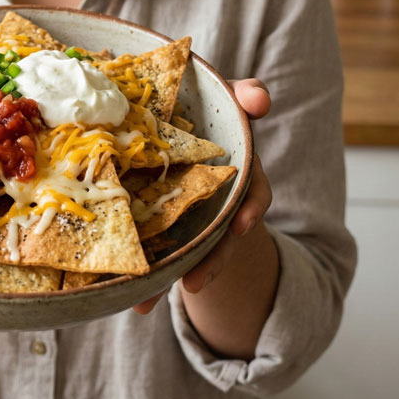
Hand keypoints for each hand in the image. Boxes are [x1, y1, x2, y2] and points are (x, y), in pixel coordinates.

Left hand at [132, 79, 273, 313]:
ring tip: (151, 303)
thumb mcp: (224, 98)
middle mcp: (222, 197)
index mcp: (237, 169)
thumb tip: (260, 98)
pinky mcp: (170, 223)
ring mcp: (198, 213)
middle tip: (194, 283)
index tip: (239, 226)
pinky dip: (155, 276)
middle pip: (219, 235)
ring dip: (175, 276)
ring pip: (193, 250)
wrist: (174, 122)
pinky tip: (139, 300)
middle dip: (210, 260)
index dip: (248, 210)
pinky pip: (167, 251)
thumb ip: (244, 95)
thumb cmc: (203, 106)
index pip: (254, 192)